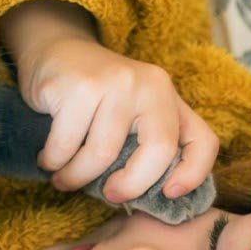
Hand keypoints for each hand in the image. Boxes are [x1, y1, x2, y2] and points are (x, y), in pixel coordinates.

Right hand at [0, 0, 218, 202]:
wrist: (56, 49)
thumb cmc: (97, 97)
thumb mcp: (133, 114)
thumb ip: (146, 145)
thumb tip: (149, 200)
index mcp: (169, 97)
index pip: (202, 141)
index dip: (193, 174)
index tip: (169, 194)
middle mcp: (149, 85)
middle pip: (157, 152)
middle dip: (130, 186)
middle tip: (109, 195)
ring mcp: (115, 82)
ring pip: (103, 155)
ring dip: (76, 177)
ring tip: (63, 178)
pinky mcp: (79, 86)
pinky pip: (66, 145)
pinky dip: (53, 162)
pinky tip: (48, 159)